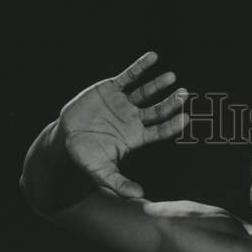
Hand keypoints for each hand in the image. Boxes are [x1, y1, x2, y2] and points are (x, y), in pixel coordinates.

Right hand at [58, 52, 188, 198]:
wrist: (66, 139)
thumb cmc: (86, 158)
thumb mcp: (102, 173)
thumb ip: (120, 184)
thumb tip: (139, 195)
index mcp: (136, 137)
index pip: (159, 131)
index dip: (172, 125)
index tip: (185, 119)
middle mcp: (134, 119)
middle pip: (157, 110)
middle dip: (171, 103)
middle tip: (184, 94)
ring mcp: (124, 103)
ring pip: (146, 92)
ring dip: (159, 84)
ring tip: (172, 77)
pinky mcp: (111, 88)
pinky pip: (129, 75)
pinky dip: (140, 66)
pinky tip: (153, 57)